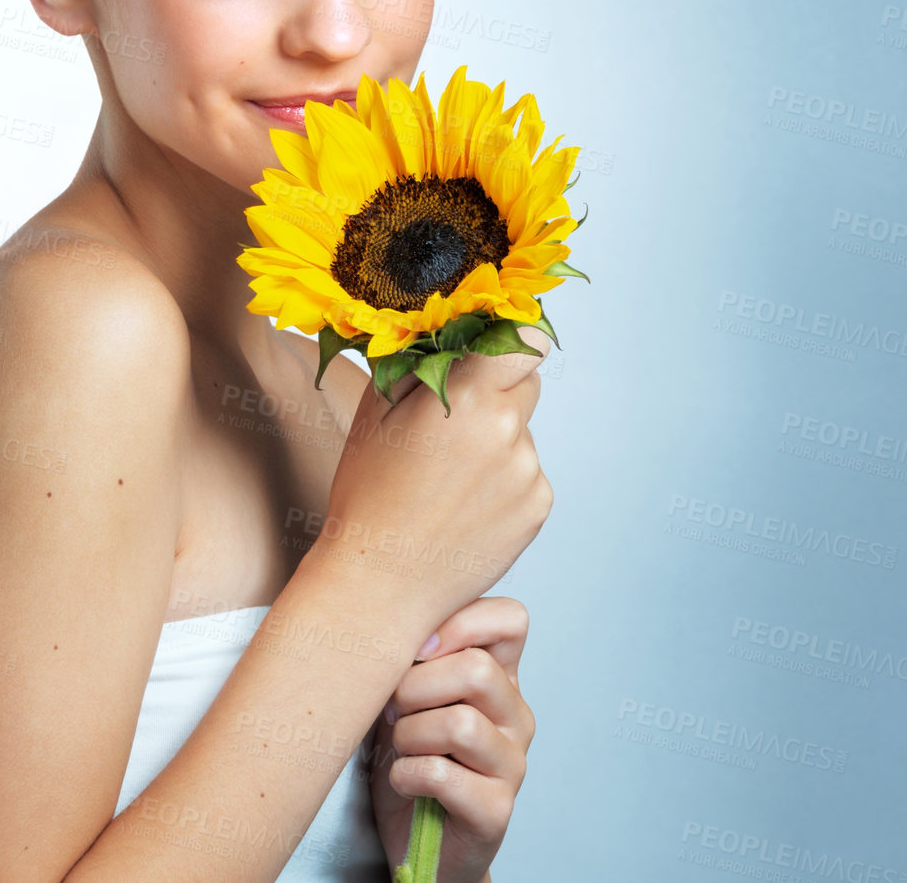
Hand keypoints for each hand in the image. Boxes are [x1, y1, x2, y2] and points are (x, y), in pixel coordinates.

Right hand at [316, 326, 552, 641]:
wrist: (380, 582)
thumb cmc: (369, 492)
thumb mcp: (377, 409)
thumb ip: (418, 359)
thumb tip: (445, 323)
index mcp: (467, 396)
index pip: (526, 340)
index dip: (510, 341)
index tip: (490, 352)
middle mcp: (509, 431)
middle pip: (526, 383)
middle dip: (496, 391)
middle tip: (450, 424)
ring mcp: (528, 472)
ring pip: (522, 431)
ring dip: (496, 440)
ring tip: (447, 478)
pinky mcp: (538, 507)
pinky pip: (527, 472)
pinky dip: (503, 480)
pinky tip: (463, 503)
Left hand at [367, 595, 534, 882]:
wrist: (413, 839)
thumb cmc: (408, 754)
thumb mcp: (408, 693)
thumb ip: (414, 655)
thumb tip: (390, 623)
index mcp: (500, 675)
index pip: (510, 618)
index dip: (461, 621)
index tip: (418, 648)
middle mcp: (515, 715)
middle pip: (477, 670)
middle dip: (416, 686)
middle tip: (395, 709)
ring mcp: (512, 764)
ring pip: (460, 724)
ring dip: (409, 734)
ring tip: (400, 747)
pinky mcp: (496, 810)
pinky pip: (443, 775)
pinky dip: (406, 774)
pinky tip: (403, 780)